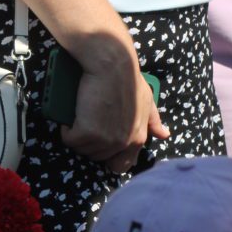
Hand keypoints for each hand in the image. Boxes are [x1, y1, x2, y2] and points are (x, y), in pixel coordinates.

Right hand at [61, 46, 168, 171]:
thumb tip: (164, 135)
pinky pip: (70, 139)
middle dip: (89, 142)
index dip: (108, 157)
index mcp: (137, 139)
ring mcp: (104, 139)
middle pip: (96, 157)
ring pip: (81, 148)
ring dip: (77, 134)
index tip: (100, 143)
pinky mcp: (86, 132)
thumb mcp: (147, 100)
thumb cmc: (129, 79)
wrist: (113, 65)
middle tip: (88, 121)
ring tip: (81, 115)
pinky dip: (67, 129)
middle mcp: (122, 143)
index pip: (121, 166)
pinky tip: (72, 115)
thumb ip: (153, 120)